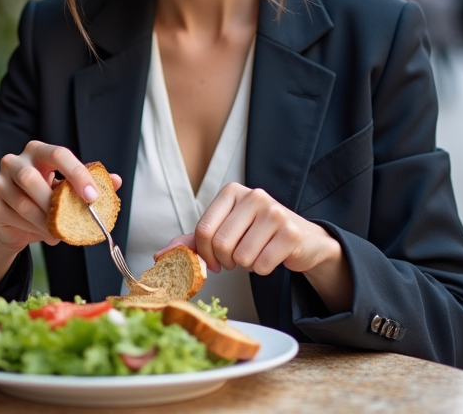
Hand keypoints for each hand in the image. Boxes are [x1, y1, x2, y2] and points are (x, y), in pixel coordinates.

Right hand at [0, 140, 121, 254]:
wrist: (15, 224)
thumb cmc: (46, 199)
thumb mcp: (68, 190)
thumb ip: (89, 183)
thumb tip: (116, 181)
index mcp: (37, 151)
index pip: (58, 154)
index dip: (77, 173)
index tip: (93, 196)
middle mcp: (13, 161)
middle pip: (31, 178)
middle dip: (54, 201)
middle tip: (75, 218)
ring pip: (23, 204)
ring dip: (46, 222)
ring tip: (62, 232)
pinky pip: (14, 219)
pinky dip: (34, 230)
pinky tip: (46, 235)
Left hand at [157, 183, 351, 310]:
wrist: (302, 240)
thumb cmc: (256, 235)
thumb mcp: (224, 232)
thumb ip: (192, 242)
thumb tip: (160, 256)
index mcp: (232, 192)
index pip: (203, 229)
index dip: (204, 253)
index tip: (212, 261)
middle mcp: (254, 196)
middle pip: (221, 244)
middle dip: (224, 262)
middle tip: (234, 261)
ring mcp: (275, 212)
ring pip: (242, 256)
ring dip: (246, 265)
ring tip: (256, 254)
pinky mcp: (291, 232)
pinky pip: (262, 265)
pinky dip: (263, 269)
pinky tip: (271, 257)